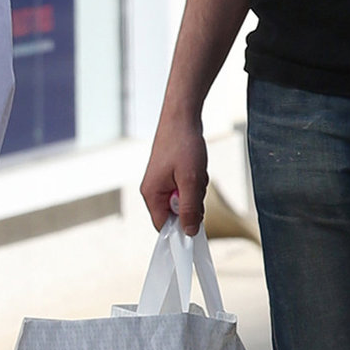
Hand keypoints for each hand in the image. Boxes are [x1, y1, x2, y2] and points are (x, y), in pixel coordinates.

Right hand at [141, 113, 208, 235]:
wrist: (182, 116)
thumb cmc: (183, 144)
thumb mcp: (190, 181)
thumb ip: (190, 209)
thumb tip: (189, 232)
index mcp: (151, 194)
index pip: (164, 227)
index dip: (181, 229)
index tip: (197, 221)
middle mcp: (153, 191)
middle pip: (176, 214)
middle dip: (192, 203)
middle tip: (196, 185)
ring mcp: (161, 182)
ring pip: (184, 200)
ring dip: (195, 190)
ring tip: (195, 171)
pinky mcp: (170, 175)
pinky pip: (186, 188)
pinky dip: (195, 181)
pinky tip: (195, 168)